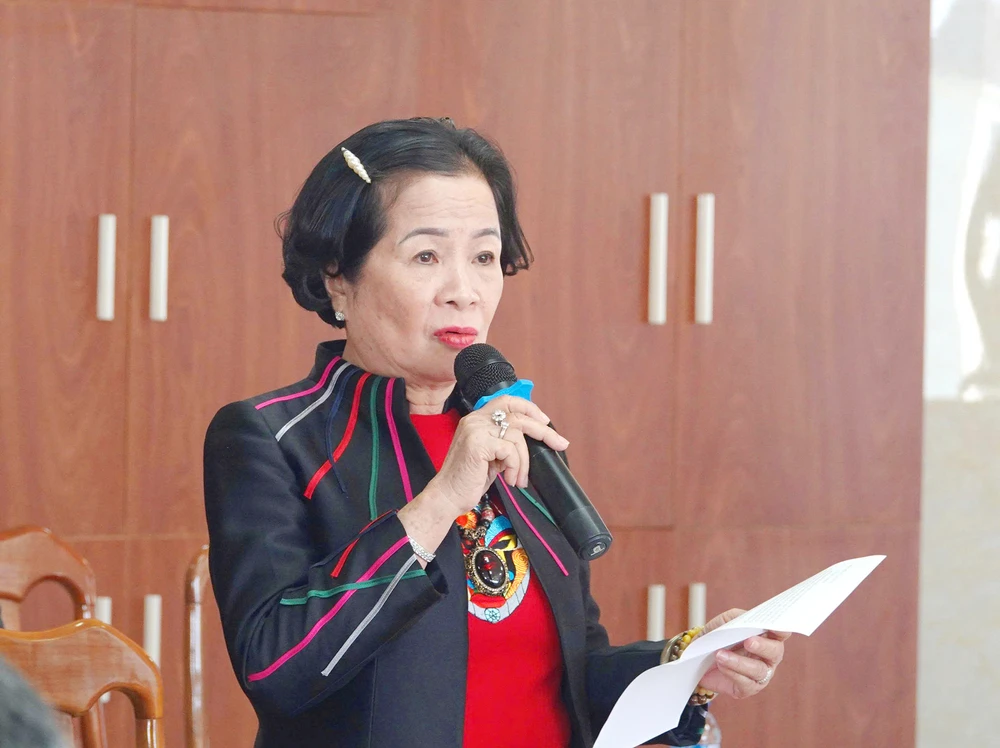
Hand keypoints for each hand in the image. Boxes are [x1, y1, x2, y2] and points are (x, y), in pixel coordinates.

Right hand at [428, 396, 568, 515]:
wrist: (447, 496)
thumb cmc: (468, 479)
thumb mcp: (490, 456)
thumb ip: (504, 443)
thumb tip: (531, 440)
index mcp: (477, 419)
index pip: (507, 401)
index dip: (529, 408)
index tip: (544, 421)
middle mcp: (475, 420)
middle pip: (518, 416)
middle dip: (543, 431)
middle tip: (559, 443)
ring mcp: (476, 430)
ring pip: (517, 437)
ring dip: (524, 462)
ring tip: (518, 479)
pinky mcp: (478, 444)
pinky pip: (510, 451)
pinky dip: (515, 467)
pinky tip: (508, 479)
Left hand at [696, 609, 789, 699]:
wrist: (701, 658)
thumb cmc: (719, 637)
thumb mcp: (725, 622)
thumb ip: (736, 618)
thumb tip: (744, 620)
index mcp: (767, 637)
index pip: (780, 633)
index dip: (780, 630)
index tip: (774, 626)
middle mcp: (769, 657)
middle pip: (775, 652)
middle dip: (763, 646)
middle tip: (749, 642)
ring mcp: (761, 674)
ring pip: (758, 670)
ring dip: (739, 662)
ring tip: (720, 655)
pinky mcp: (748, 688)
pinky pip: (745, 683)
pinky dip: (731, 672)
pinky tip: (720, 664)